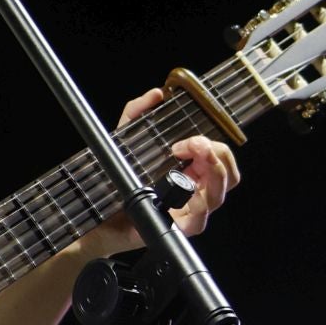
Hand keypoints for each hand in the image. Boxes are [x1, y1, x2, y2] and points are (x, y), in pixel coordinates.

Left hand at [83, 89, 241, 253]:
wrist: (97, 215)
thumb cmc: (115, 181)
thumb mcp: (123, 141)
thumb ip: (137, 113)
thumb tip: (155, 94)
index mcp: (190, 170)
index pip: (220, 158)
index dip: (214, 146)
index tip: (190, 139)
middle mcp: (195, 191)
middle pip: (228, 176)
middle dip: (217, 156)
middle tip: (195, 145)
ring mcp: (189, 212)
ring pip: (218, 197)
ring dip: (211, 175)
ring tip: (187, 161)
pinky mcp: (177, 229)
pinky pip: (199, 222)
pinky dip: (198, 206)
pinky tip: (188, 190)